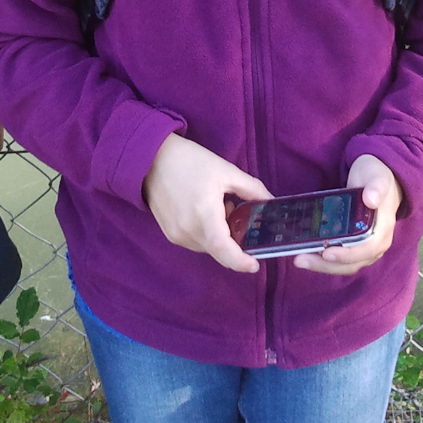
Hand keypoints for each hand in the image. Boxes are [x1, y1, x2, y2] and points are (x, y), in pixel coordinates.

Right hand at [141, 133, 270, 273]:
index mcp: (204, 215)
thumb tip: (271, 202)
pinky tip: (206, 212)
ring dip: (220, 238)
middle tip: (239, 218)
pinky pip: (195, 242)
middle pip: (219, 251)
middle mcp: (188, 231)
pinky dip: (207, 235)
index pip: (225, 251)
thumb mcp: (226, 170)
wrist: (151, 157)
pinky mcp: (169, 233)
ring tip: (221, 208)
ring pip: (208, 248)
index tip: (255, 264)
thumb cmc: (190, 160)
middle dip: (234, 243)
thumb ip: (252, 189)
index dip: (241, 262)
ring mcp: (176, 234)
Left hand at [292, 154, 402, 275]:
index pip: (367, 249)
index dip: (347, 254)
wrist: (378, 180)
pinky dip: (324, 260)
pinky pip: (340, 259)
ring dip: (322, 265)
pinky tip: (306, 253)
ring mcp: (366, 247)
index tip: (326, 253)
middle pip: (352, 263)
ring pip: (344, 265)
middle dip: (326, 265)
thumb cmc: (377, 176)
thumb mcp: (377, 176)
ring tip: (299, 259)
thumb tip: (371, 199)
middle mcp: (377, 243)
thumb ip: (376, 186)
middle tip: (300, 259)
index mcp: (383, 229)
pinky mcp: (355, 246)